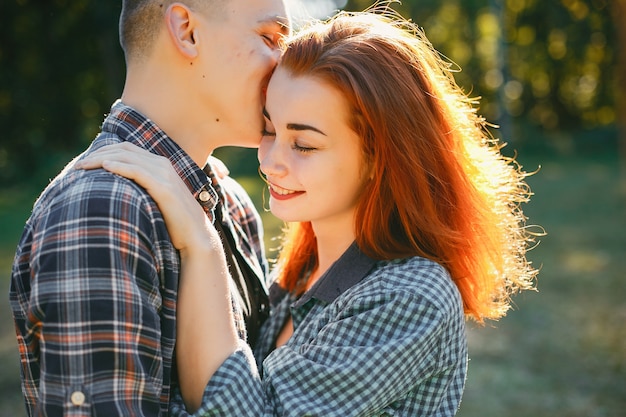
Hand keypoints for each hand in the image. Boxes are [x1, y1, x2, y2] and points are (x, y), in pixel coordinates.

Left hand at [75, 142, 218, 253]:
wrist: (196, 236)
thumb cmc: (174, 222)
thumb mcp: (157, 199)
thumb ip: (142, 189)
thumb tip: (118, 192)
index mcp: (161, 165)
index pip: (127, 149)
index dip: (104, 151)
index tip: (85, 162)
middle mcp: (163, 165)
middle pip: (124, 149)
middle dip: (98, 153)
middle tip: (78, 165)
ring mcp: (165, 175)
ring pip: (128, 157)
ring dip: (102, 159)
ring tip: (83, 167)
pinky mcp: (164, 188)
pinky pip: (138, 171)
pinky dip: (120, 167)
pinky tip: (105, 168)